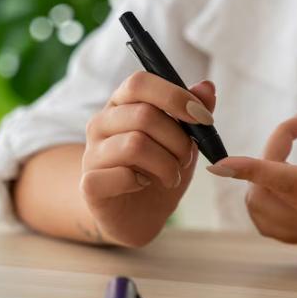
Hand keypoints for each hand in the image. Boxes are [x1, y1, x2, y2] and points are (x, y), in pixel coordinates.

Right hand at [81, 72, 215, 245]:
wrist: (138, 215)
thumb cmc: (159, 170)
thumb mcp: (183, 139)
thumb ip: (193, 113)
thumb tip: (207, 87)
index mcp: (123, 104)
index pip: (140, 82)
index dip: (175, 96)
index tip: (203, 118)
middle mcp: (101, 123)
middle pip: (144, 115)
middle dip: (178, 140)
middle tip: (186, 159)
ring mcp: (91, 153)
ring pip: (135, 144)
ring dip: (167, 165)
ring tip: (172, 176)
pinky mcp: (89, 184)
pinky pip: (120, 175)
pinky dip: (142, 182)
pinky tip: (144, 185)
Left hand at [207, 109, 296, 244]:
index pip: (283, 181)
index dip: (250, 168)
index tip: (221, 162)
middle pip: (264, 189)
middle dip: (268, 153)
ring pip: (260, 210)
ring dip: (261, 178)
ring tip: (291, 152)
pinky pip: (269, 224)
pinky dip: (263, 199)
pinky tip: (284, 177)